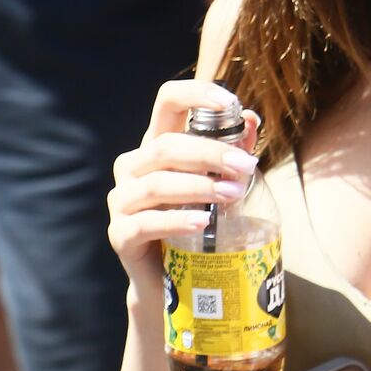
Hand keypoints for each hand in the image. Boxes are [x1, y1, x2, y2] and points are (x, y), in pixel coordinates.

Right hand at [107, 81, 260, 289]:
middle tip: (247, 166)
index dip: (195, 93)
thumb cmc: (199, 218)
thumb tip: (250, 118)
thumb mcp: (220, 180)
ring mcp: (122, 200)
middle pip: (166, 146)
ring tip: (233, 194)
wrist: (172, 276)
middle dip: (210, 153)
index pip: (166, 101)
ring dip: (199, 186)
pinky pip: (145, 223)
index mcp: (158, 144)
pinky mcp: (120, 234)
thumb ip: (234, 149)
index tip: (229, 101)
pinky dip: (176, 220)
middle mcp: (133, 166)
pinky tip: (203, 221)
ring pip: (156, 184)